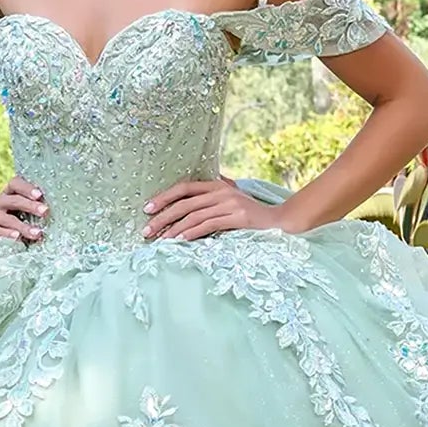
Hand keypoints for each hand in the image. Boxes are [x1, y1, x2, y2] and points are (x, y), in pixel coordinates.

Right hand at [0, 175, 47, 240]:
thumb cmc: (4, 223)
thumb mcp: (15, 213)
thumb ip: (29, 211)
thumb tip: (50, 213)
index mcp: (6, 195)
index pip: (15, 184)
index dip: (27, 188)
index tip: (40, 195)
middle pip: (13, 200)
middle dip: (30, 205)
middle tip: (45, 211)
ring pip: (6, 218)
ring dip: (23, 226)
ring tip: (37, 233)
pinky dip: (6, 234)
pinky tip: (17, 237)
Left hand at [141, 179, 285, 240]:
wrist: (280, 222)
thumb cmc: (252, 215)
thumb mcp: (232, 201)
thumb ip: (213, 198)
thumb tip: (189, 201)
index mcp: (218, 185)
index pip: (184, 188)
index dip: (164, 197)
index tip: (147, 209)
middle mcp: (222, 191)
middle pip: (185, 203)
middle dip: (163, 217)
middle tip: (147, 230)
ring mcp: (230, 204)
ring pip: (194, 216)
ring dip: (174, 229)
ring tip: (160, 241)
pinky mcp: (237, 217)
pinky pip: (209, 225)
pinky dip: (192, 233)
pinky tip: (180, 241)